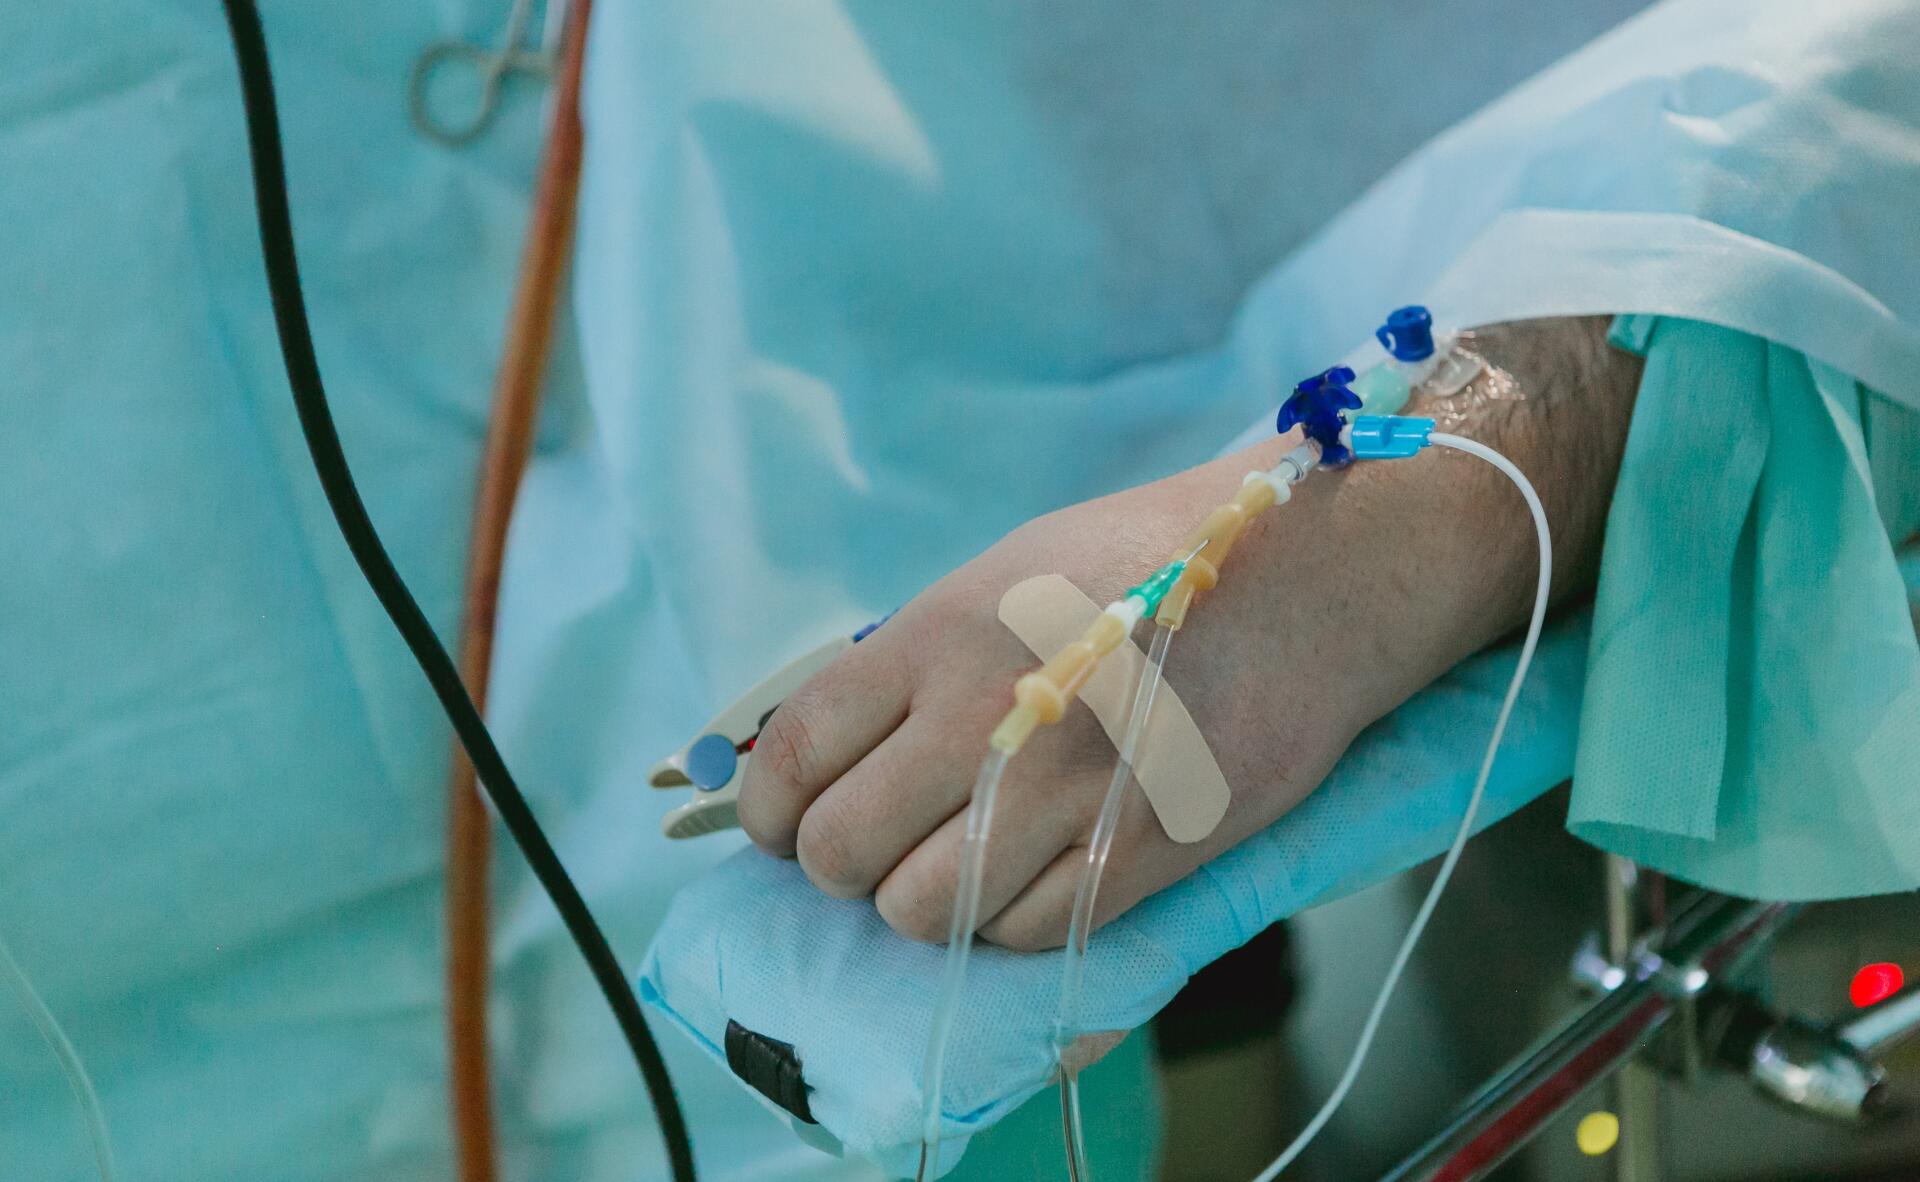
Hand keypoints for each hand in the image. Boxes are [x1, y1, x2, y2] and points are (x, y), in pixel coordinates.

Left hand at [736, 317, 1638, 948]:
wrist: (1308, 579)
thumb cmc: (1149, 565)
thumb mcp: (1003, 573)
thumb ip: (912, 662)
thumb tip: (827, 757)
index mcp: (938, 633)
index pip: (794, 757)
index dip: (770, 814)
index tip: (785, 829)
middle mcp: (987, 714)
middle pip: (841, 853)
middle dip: (843, 866)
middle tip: (880, 850)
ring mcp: (1065, 791)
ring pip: (922, 913)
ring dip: (926, 904)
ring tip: (960, 866)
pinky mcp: (1140, 853)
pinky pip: (1021, 936)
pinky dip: (1011, 923)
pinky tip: (1034, 875)